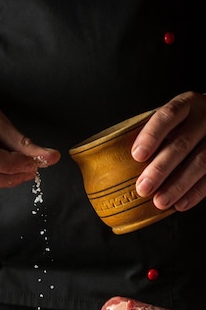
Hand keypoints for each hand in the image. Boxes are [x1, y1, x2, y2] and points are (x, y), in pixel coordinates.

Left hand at [131, 91, 205, 210]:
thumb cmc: (185, 124)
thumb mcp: (172, 120)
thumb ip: (152, 134)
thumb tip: (113, 164)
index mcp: (186, 104)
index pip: (168, 115)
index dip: (151, 135)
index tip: (136, 155)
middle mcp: (205, 117)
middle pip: (182, 143)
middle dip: (161, 168)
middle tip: (143, 188)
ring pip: (201, 162)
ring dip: (178, 185)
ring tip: (159, 202)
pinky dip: (196, 192)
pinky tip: (180, 204)